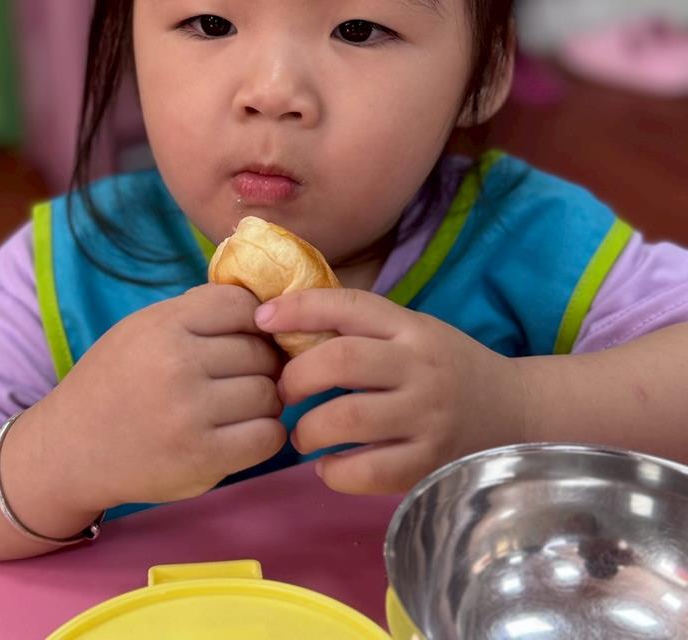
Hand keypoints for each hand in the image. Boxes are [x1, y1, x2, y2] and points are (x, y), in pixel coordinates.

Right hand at [42, 284, 285, 511]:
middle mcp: (177, 365)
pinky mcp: (202, 460)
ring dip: (266, 400)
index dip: (254, 321)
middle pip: (259, 351)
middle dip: (262, 363)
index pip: (241, 305)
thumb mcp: (142, 328)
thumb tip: (261, 305)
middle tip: (244, 376)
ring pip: (268, 393)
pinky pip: (267, 436)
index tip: (247, 336)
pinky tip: (245, 433)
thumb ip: (195, 313)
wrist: (69, 450)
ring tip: (243, 406)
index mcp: (162, 325)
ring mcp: (190, 414)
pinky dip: (266, 434)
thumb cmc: (114, 382)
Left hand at [254, 289, 526, 493]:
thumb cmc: (448, 368)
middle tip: (282, 391)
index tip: (261, 318)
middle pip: (340, 360)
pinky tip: (328, 466)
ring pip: (346, 418)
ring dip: (306, 428)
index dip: (298, 308)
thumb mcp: (414, 333)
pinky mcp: (428, 464)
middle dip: (295, 376)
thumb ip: (363, 329)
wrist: (515, 414)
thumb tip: (284, 322)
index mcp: (411, 328)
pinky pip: (365, 471)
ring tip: (301, 434)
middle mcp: (419, 367)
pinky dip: (333, 471)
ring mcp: (426, 417)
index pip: (348, 305)